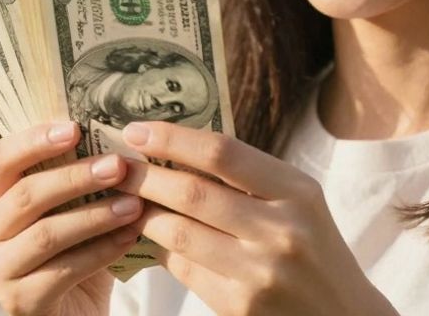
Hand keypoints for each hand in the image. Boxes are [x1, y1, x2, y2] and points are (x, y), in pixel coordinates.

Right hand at [0, 121, 144, 315]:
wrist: (73, 307)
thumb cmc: (70, 243)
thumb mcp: (65, 203)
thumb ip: (70, 170)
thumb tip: (109, 127)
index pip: (1, 159)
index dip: (36, 141)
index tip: (75, 129)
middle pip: (26, 196)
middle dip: (76, 177)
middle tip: (119, 166)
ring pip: (46, 234)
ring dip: (95, 215)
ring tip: (133, 203)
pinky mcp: (17, 301)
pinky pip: (64, 269)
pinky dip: (102, 250)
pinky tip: (130, 236)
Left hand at [115, 121, 397, 315]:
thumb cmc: (313, 249)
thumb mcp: (298, 203)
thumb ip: (248, 178)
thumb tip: (173, 149)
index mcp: (297, 192)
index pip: (222, 152)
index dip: (171, 138)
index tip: (135, 130)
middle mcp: (280, 230)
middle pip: (191, 192)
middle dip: (143, 175)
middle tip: (115, 166)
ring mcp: (259, 272)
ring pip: (177, 232)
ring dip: (142, 213)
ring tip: (124, 200)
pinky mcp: (239, 306)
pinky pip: (183, 268)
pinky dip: (160, 249)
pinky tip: (147, 237)